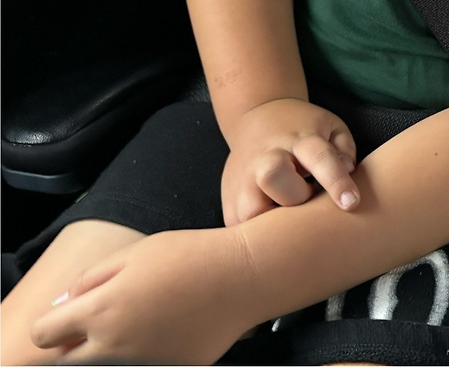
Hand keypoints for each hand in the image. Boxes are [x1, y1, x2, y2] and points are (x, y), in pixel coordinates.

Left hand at [29, 227, 256, 364]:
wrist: (244, 278)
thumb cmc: (191, 256)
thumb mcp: (135, 253)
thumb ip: (89, 280)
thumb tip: (61, 305)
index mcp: (101, 311)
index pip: (43, 335)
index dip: (51, 324)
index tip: (66, 316)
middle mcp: (114, 346)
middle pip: (65, 362)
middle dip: (71, 345)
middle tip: (97, 324)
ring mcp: (142, 364)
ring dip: (105, 352)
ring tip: (135, 324)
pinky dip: (143, 355)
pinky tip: (165, 331)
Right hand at [221, 97, 358, 224]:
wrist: (256, 118)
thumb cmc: (302, 130)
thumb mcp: (331, 127)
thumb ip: (344, 150)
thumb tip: (347, 175)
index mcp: (299, 141)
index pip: (319, 158)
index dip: (336, 181)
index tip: (351, 203)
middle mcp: (267, 159)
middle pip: (273, 177)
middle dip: (295, 197)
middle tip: (307, 200)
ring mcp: (243, 182)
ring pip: (249, 211)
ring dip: (272, 226)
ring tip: (289, 224)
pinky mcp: (229, 203)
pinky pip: (240, 231)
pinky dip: (257, 240)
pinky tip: (273, 237)